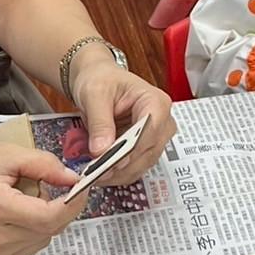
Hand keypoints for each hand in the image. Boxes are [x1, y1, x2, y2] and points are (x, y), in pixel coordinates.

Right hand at [0, 144, 85, 254]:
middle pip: (51, 228)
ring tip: (23, 198)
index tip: (80, 186)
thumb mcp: (2, 154)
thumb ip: (42, 164)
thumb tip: (72, 177)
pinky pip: (32, 246)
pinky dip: (34, 229)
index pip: (49, 216)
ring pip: (45, 239)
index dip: (72, 202)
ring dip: (46, 218)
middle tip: (48, 183)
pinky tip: (17, 214)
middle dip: (59, 205)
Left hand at [69, 49, 175, 182]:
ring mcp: (156, 138)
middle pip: (147, 152)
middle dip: (119, 165)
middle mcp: (162, 122)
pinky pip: (134, 168)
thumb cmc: (100, 80)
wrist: (99, 80)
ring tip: (92, 175)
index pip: (149, 131)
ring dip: (117, 174)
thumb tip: (101, 151)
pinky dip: (117, 174)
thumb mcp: (94, 95)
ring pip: (141, 165)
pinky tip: (99, 174)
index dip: (128, 150)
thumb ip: (99, 122)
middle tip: (93, 173)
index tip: (106, 161)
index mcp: (156, 102)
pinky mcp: (145, 150)